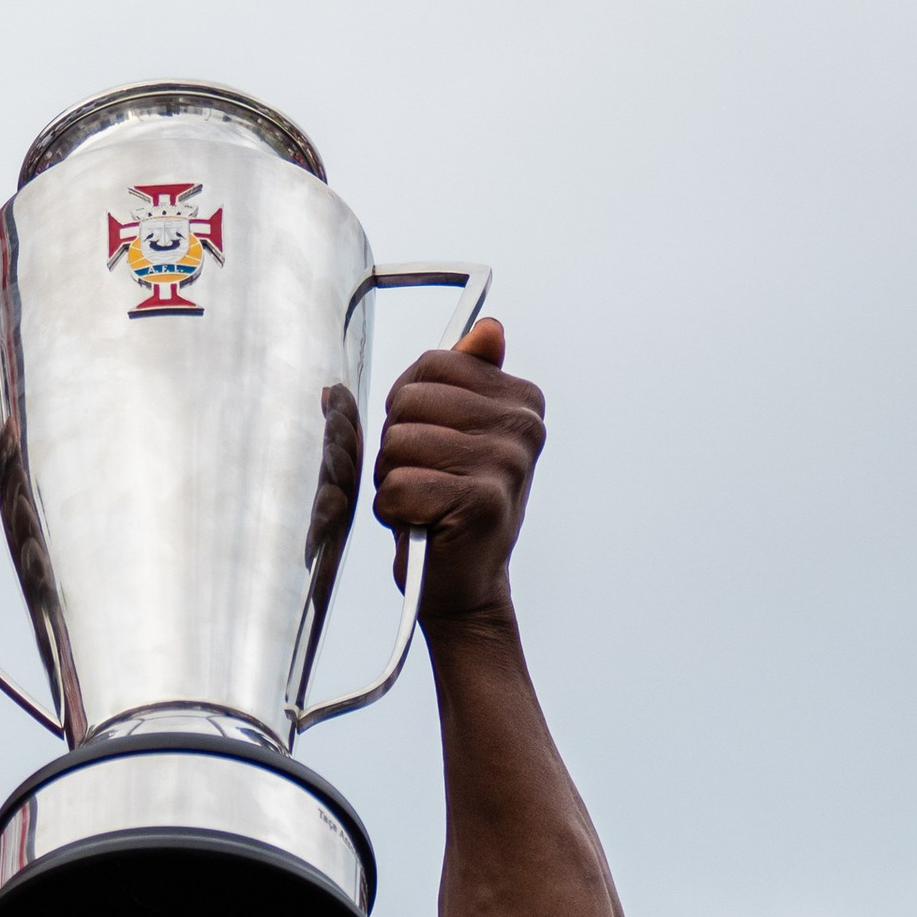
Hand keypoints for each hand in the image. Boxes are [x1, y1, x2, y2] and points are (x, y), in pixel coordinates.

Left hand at [373, 319, 543, 626]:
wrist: (463, 588)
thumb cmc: (448, 507)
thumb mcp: (458, 433)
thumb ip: (467, 378)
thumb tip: (488, 328)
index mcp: (522, 400)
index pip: (433, 365)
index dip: (409, 405)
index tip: (430, 442)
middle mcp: (523, 427)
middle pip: (410, 401)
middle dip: (397, 445)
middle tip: (424, 480)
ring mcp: (506, 464)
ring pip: (400, 443)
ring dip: (393, 479)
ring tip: (423, 503)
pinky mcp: (481, 503)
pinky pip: (399, 486)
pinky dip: (394, 512)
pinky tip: (422, 526)